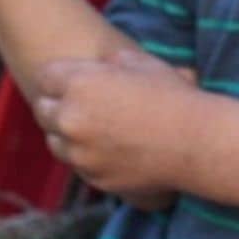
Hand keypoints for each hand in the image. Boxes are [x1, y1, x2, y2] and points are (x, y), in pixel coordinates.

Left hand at [34, 48, 200, 201]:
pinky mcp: (91, 176)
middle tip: (81, 103)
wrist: (195, 143)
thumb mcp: (144, 64)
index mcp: (81, 84)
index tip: (73, 78)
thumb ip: (114, 62)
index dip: (61, 75)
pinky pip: (76, 163)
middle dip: (57, 103)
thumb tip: (104, 65)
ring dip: (66, 132)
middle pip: (42, 109)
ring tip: (94, 127)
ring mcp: (79, 152)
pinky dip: (86, 155)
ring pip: (54, 140)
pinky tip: (111, 146)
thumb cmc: (174, 96)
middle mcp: (71, 119)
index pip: (47, 76)